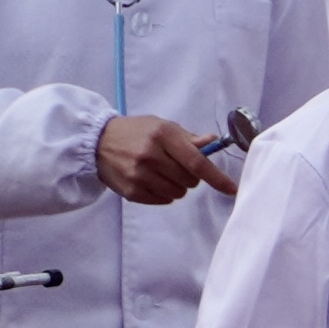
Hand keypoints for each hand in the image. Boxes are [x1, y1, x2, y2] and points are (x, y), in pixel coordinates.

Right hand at [99, 114, 231, 204]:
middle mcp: (150, 155)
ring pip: (178, 193)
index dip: (217, 178)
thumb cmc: (136, 132)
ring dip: (177, 187)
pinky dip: (163, 194)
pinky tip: (151, 180)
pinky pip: (162, 200)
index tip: (232, 189)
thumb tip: (212, 143)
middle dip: (191, 177)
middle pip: (190, 181)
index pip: (197, 162)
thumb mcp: (162, 127)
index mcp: (162, 136)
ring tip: (162, 173)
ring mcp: (138, 175)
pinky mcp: (131, 191)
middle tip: (176, 166)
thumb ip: (189, 138)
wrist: (97, 141)